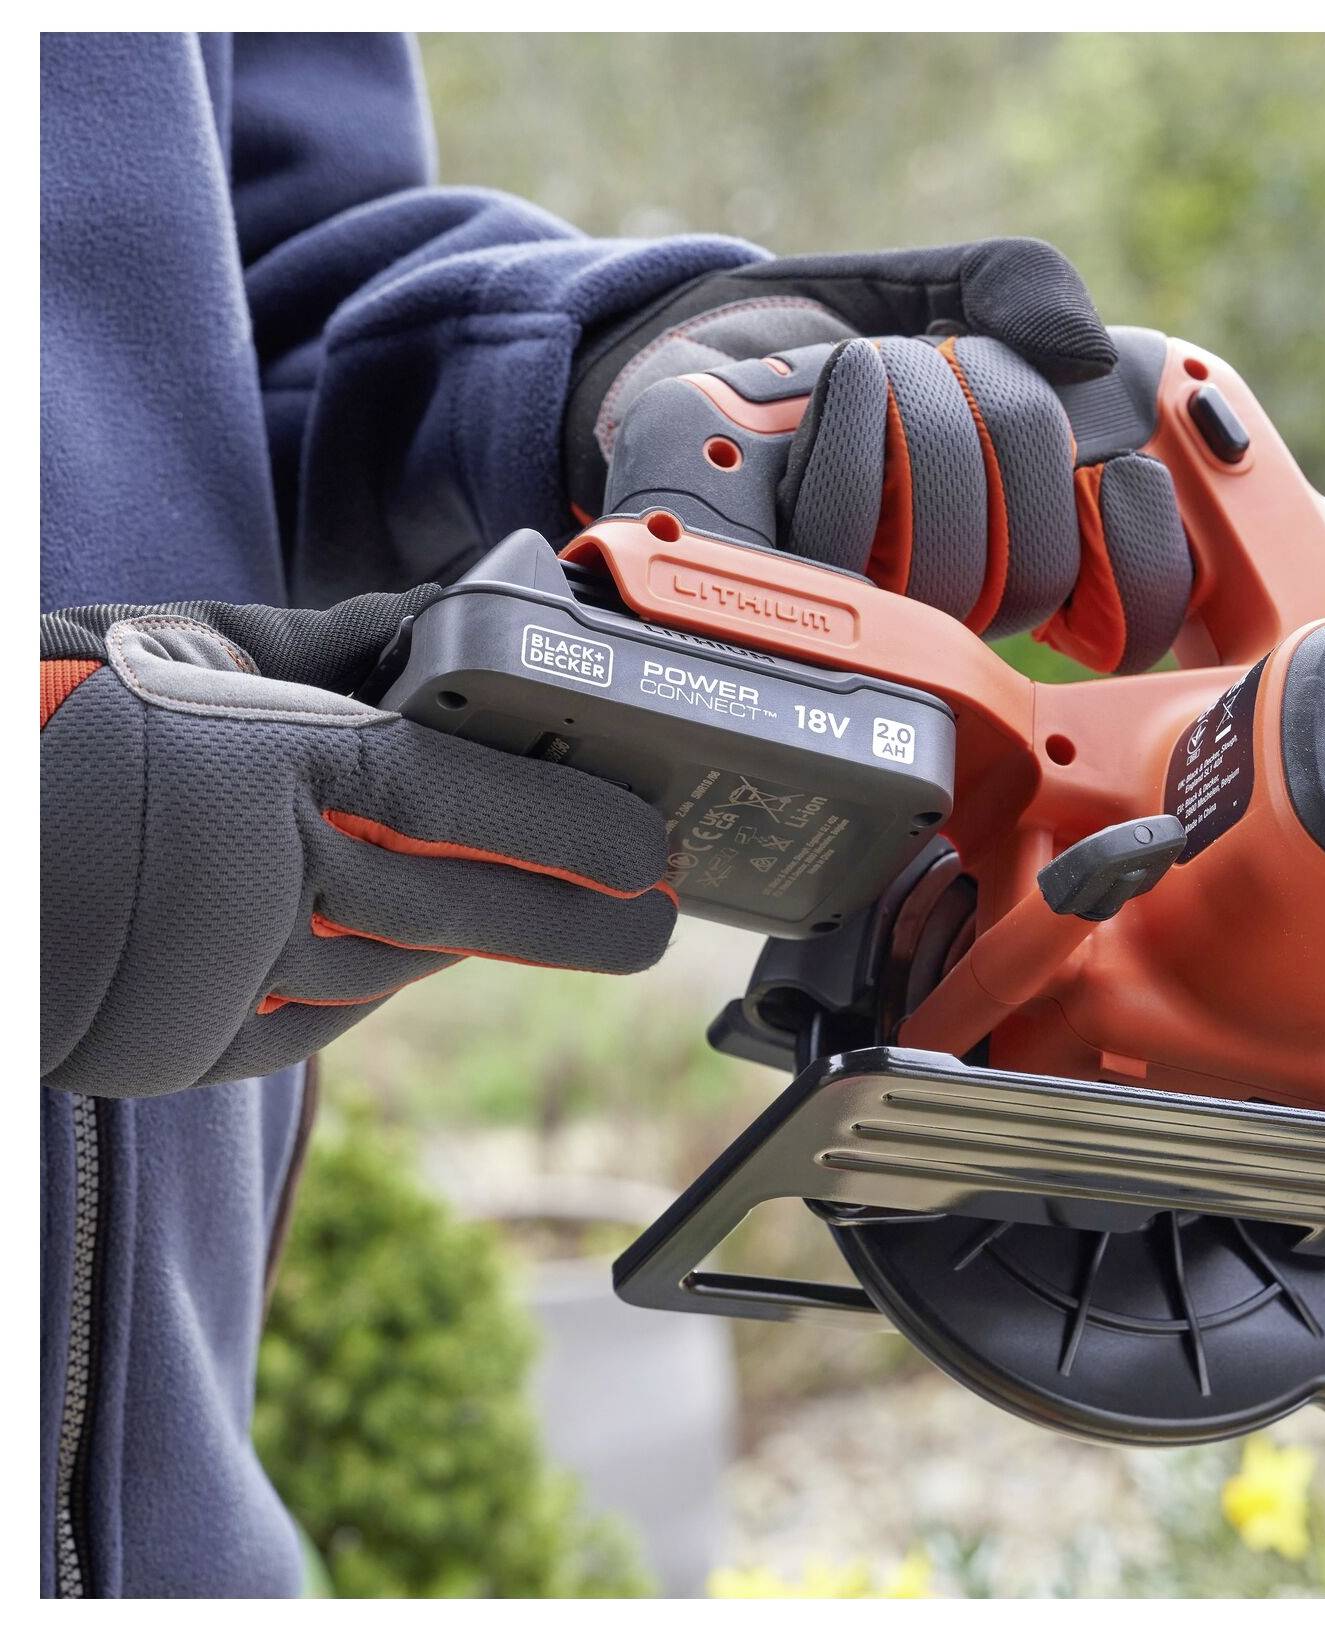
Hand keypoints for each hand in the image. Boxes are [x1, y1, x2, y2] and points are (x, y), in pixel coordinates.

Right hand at [41, 591, 677, 1094]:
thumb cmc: (53, 722)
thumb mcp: (193, 650)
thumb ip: (341, 656)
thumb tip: (459, 642)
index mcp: (269, 773)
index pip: (473, 810)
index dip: (580, 837)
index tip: (654, 852)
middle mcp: (260, 888)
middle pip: (472, 916)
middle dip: (582, 921)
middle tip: (652, 910)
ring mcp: (227, 985)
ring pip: (404, 966)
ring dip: (461, 933)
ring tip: (500, 892)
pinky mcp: (195, 1050)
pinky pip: (328, 1012)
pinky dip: (367, 971)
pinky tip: (367, 927)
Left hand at [565, 239, 1193, 672]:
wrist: (685, 347)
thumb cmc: (827, 334)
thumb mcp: (941, 286)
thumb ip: (1021, 290)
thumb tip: (1092, 352)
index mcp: (1023, 545)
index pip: (1130, 612)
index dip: (1144, 562)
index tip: (1121, 471)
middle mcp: (954, 603)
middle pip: (1038, 574)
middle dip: (1008, 420)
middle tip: (950, 358)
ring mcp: (869, 609)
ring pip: (948, 573)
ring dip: (924, 419)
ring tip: (881, 368)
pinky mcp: (776, 589)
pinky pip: (846, 546)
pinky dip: (853, 431)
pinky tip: (837, 388)